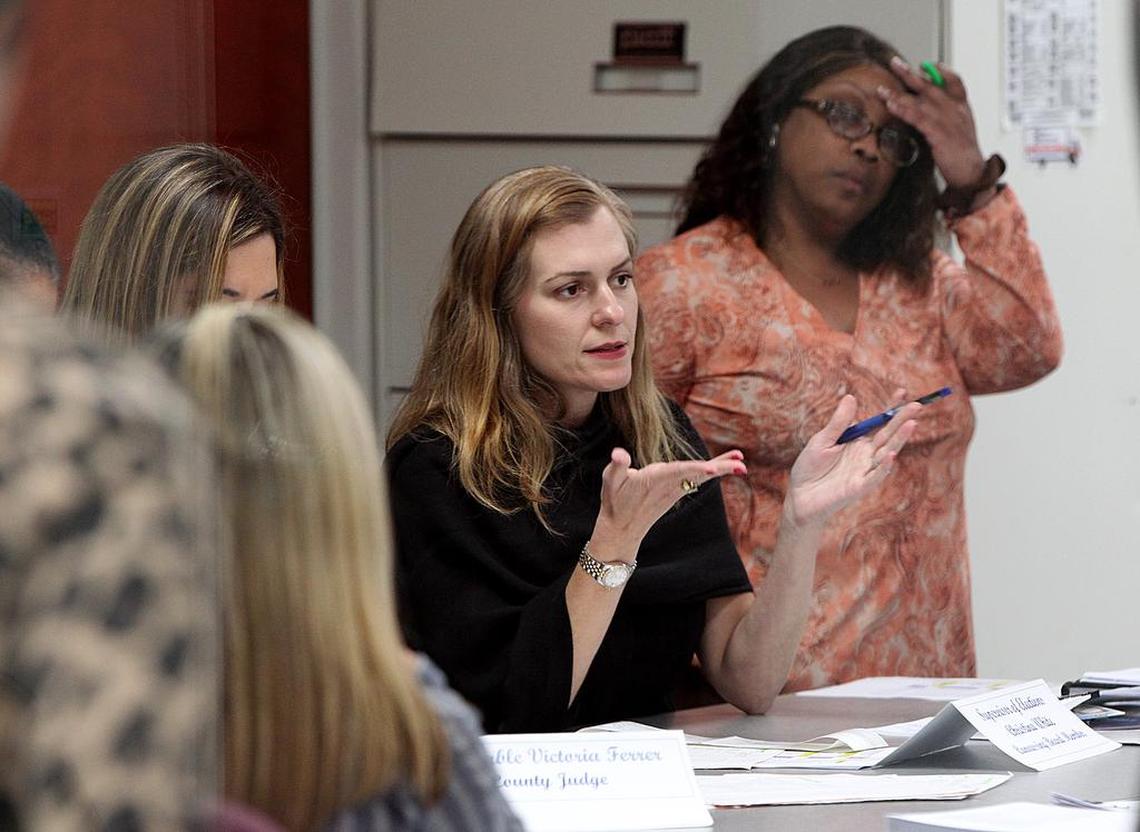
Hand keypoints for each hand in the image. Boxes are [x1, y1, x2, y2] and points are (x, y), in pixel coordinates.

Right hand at [591, 448, 746, 556]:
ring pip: (701, 476)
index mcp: (655, 479)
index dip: (695, 468)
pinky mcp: (676, 491)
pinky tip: (724, 466)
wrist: (621, 528)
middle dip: (720, 469)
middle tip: (742, 465)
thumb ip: (616, 465)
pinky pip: (697, 479)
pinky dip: (712, 471)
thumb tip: (617, 453)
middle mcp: (669, 484)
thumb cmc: (615, 501)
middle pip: (698, 473)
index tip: (712, 469)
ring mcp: (675, 489)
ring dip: (722, 468)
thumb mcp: (610, 481)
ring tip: (741, 460)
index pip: (678, 471)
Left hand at [784, 392, 918, 528]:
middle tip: (916, 405)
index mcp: (857, 441)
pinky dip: (884, 466)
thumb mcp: (822, 440)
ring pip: (887, 452)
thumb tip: (851, 397)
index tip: (902, 392)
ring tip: (911, 423)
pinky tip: (890, 454)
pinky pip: (875, 476)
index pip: (878, 422)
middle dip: (902, 420)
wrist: (800, 496)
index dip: (890, 408)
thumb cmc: (810, 467)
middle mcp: (866, 454)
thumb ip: (838, 423)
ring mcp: (865, 470)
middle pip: (888, 434)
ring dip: (899, 439)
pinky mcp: (860, 487)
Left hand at [877, 56, 985, 189]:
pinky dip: (903, 109)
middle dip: (911, 74)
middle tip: (895, 63)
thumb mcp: (959, 129)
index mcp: (961, 107)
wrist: (972, 173)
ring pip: (920, 101)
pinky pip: (918, 118)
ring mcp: (947, 121)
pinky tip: (891, 105)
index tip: (927, 64)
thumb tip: (928, 109)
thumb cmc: (963, 154)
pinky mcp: (939, 134)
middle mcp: (955, 110)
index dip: (941, 71)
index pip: (955, 81)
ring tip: (881, 89)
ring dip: (898, 94)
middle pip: (931, 85)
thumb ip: (946, 116)